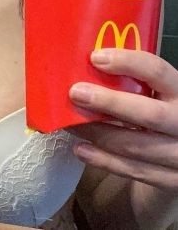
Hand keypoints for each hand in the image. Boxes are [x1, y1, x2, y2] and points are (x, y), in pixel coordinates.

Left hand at [69, 48, 177, 196]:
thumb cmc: (165, 109)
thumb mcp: (160, 92)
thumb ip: (137, 81)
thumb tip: (90, 65)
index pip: (157, 71)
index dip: (127, 62)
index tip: (95, 58)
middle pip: (149, 114)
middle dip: (110, 103)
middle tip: (76, 93)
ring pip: (136, 146)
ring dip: (99, 133)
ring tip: (70, 123)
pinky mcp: (172, 180)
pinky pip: (134, 171)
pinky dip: (105, 160)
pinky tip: (81, 149)